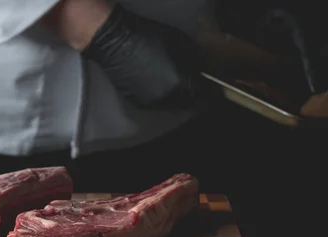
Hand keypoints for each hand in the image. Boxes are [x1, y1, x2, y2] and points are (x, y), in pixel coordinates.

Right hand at [81, 4, 204, 108]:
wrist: (115, 44)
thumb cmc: (148, 37)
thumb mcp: (180, 42)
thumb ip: (196, 59)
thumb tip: (205, 71)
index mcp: (179, 85)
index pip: (204, 97)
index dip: (212, 94)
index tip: (215, 88)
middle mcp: (166, 99)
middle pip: (189, 105)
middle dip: (196, 96)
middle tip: (198, 86)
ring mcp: (150, 103)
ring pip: (173, 106)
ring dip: (180, 98)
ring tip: (180, 85)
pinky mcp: (137, 102)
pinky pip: (158, 104)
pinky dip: (165, 97)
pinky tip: (163, 85)